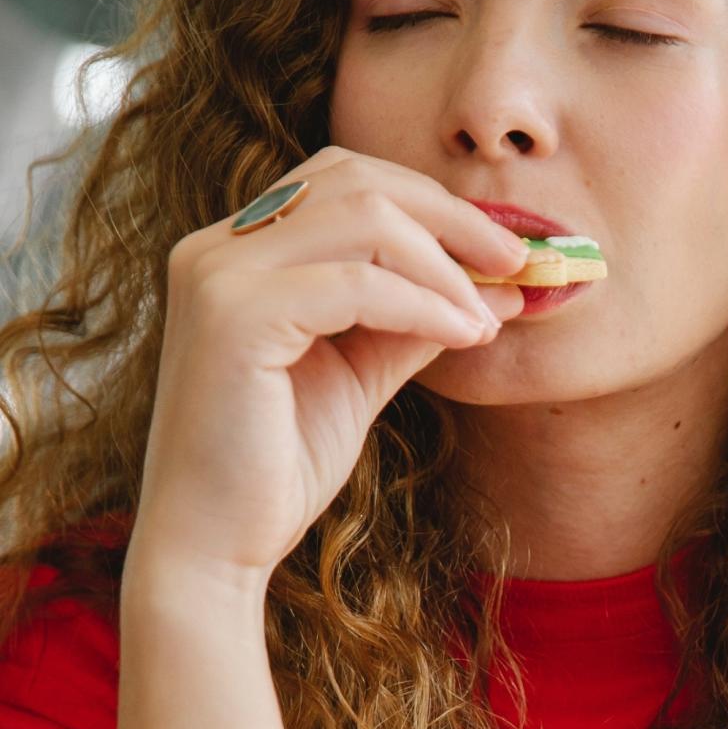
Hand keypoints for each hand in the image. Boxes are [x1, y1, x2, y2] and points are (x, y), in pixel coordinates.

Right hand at [127, 145, 528, 580]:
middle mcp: (216, 245)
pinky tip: (464, 335)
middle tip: (514, 259)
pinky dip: (425, 304)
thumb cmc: (283, 458)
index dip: (432, 203)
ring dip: (445, 264)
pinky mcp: (233, 316)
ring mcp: (217, 274)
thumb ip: (418, 313)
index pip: (347, 179)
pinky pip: (358, 283)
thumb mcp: (365, 367)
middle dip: (450, 216)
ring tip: (488, 316)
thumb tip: (500, 281)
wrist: (213, 549)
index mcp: (239, 247)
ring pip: (364, 217)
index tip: (502, 249)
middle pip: (358, 179)